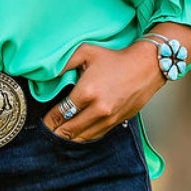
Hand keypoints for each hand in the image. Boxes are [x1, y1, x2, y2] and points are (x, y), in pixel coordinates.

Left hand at [40, 42, 163, 142]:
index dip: (49, 121)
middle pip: (70, 130)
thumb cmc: (115, 58)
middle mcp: (98, 109)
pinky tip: (77, 136)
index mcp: (87, 92)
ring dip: (69, 139)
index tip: (44, 122)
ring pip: (83, 137)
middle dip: (56, 133)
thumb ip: (64, 63)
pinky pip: (96, 135)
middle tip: (47, 134)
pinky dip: (85, 137)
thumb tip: (47, 73)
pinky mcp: (118, 122)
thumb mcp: (86, 52)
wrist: (146, 66)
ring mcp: (109, 118)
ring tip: (60, 136)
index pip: (61, 113)